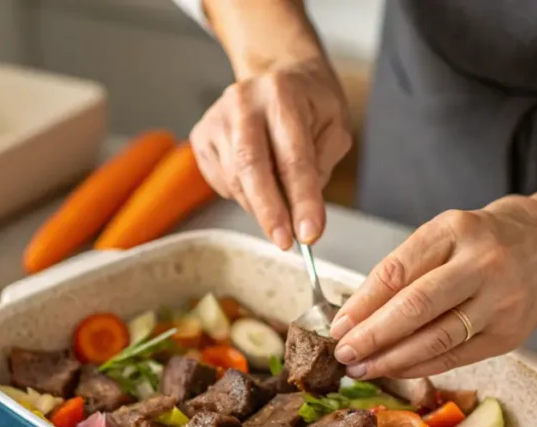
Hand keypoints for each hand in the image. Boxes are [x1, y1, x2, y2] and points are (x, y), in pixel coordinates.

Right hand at [189, 56, 351, 249]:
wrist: (278, 73)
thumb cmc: (310, 103)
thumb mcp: (335, 125)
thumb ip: (321, 165)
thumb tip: (300, 211)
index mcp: (282, 94)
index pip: (293, 157)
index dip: (302, 199)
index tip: (310, 234)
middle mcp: (243, 102)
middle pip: (250, 168)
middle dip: (269, 212)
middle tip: (286, 242)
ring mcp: (217, 118)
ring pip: (234, 180)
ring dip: (260, 207)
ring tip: (281, 211)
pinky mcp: (201, 136)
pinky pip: (221, 181)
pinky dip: (243, 195)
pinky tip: (259, 183)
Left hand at [328, 196, 536, 378]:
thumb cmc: (488, 237)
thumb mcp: (446, 232)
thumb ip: (406, 267)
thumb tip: (357, 313)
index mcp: (456, 231)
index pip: (397, 272)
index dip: (361, 304)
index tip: (337, 325)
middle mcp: (482, 265)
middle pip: (416, 308)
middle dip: (372, 336)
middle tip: (343, 353)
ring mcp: (500, 303)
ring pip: (436, 339)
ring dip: (392, 359)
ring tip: (361, 367)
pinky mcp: (510, 335)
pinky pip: (456, 357)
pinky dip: (420, 367)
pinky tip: (395, 370)